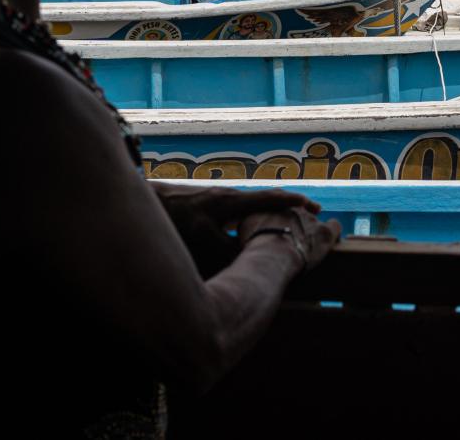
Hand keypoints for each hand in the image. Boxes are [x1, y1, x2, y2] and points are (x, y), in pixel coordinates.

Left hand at [155, 184, 320, 275]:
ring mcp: (219, 200)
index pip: (269, 199)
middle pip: (267, 199)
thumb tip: (250, 262)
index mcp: (230, 202)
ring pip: (253, 206)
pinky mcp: (210, 207)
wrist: (147, 204)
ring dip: (271, 212)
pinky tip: (253, 229)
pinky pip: (240, 211)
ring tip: (289, 223)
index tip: (313, 207)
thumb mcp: (203, 240)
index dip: (292, 203)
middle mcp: (228, 197)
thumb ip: (229, 251)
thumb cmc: (173, 221)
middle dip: (289, 206)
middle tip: (312, 212)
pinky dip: (254, 217)